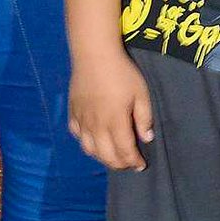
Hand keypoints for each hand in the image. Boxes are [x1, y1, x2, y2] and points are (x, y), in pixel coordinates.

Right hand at [69, 52, 154, 169]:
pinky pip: (77, 135)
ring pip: (89, 149)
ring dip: (102, 158)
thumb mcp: (141, 93)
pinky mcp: (73, 113)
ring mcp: (82, 120)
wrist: (94, 55)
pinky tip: (94, 141)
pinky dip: (86, 143)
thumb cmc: (122, 72)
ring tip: (113, 157)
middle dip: (119, 164)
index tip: (141, 165)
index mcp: (115, 122)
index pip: (124, 151)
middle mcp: (96, 126)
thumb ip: (144, 118)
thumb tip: (146, 138)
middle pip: (106, 155)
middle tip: (129, 164)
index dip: (133, 161)